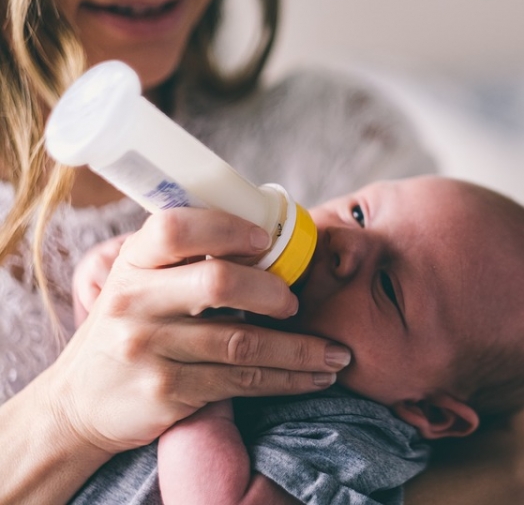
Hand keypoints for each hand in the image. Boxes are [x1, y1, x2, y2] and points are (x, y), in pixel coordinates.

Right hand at [45, 207, 349, 454]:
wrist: (79, 402)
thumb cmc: (130, 329)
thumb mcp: (140, 284)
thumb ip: (185, 260)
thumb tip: (265, 236)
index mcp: (134, 262)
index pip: (177, 228)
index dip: (228, 229)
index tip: (266, 241)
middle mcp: (134, 301)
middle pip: (219, 283)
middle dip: (273, 292)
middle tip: (296, 304)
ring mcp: (149, 349)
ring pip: (242, 342)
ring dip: (301, 349)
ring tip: (336, 353)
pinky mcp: (167, 391)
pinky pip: (242, 381)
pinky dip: (287, 379)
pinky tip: (314, 376)